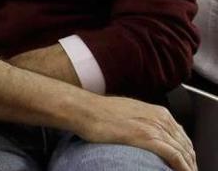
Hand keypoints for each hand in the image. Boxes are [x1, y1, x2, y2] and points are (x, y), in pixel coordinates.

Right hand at [74, 94, 195, 170]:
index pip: (181, 134)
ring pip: (183, 151)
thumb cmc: (99, 111)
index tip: (185, 160)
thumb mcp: (128, 111)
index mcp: (157, 111)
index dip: (186, 149)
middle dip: (189, 159)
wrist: (85, 109)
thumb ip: (143, 120)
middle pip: (185, 144)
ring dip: (188, 165)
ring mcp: (154, 127)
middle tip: (187, 169)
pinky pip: (174, 156)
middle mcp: (160, 118)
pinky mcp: (148, 137)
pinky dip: (182, 166)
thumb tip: (148, 131)